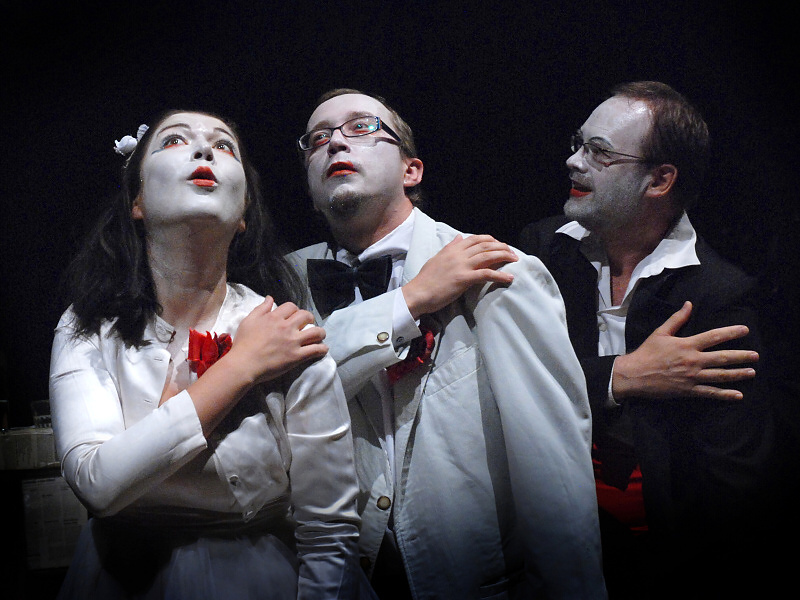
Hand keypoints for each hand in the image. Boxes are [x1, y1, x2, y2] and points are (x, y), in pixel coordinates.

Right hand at [226, 296, 327, 384]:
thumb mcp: (249, 320)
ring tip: (320, 336)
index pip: (291, 307)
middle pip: (306, 316)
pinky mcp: (296, 356)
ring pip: (316, 332)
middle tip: (309, 324)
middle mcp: (286, 327)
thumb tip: (270, 298)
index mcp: (274, 317)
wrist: (244, 364)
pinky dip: (322, 349)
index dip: (294, 310)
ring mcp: (293, 342)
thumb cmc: (243, 343)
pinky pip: (315, 350)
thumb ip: (261, 308)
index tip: (294, 316)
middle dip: (309, 318)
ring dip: (320, 333)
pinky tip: (323, 349)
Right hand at [402, 234, 517, 318]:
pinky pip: (486, 274)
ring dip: (504, 256)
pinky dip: (500, 275)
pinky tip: (509, 277)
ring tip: (515, 260)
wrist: (418, 293)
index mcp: (452, 249)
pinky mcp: (464, 278)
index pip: (475, 239)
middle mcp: (458, 254)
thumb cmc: (426, 279)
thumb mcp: (437, 258)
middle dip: (501, 247)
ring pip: (488, 256)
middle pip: (485, 245)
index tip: (499, 244)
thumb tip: (459, 237)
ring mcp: (462, 265)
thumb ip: (450, 248)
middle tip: (512, 252)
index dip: (490, 240)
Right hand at [612, 301, 758, 400]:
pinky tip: (738, 395)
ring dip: (738, 374)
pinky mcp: (688, 390)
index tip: (745, 330)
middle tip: (756, 356)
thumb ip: (677, 319)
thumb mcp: (660, 332)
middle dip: (741, 356)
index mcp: (687, 345)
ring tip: (751, 373)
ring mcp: (692, 377)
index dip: (730, 333)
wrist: (634, 374)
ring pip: (720, 375)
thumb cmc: (647, 352)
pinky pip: (710, 393)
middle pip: (722, 358)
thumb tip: (689, 304)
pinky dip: (724, 394)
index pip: (713, 336)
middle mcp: (693, 361)